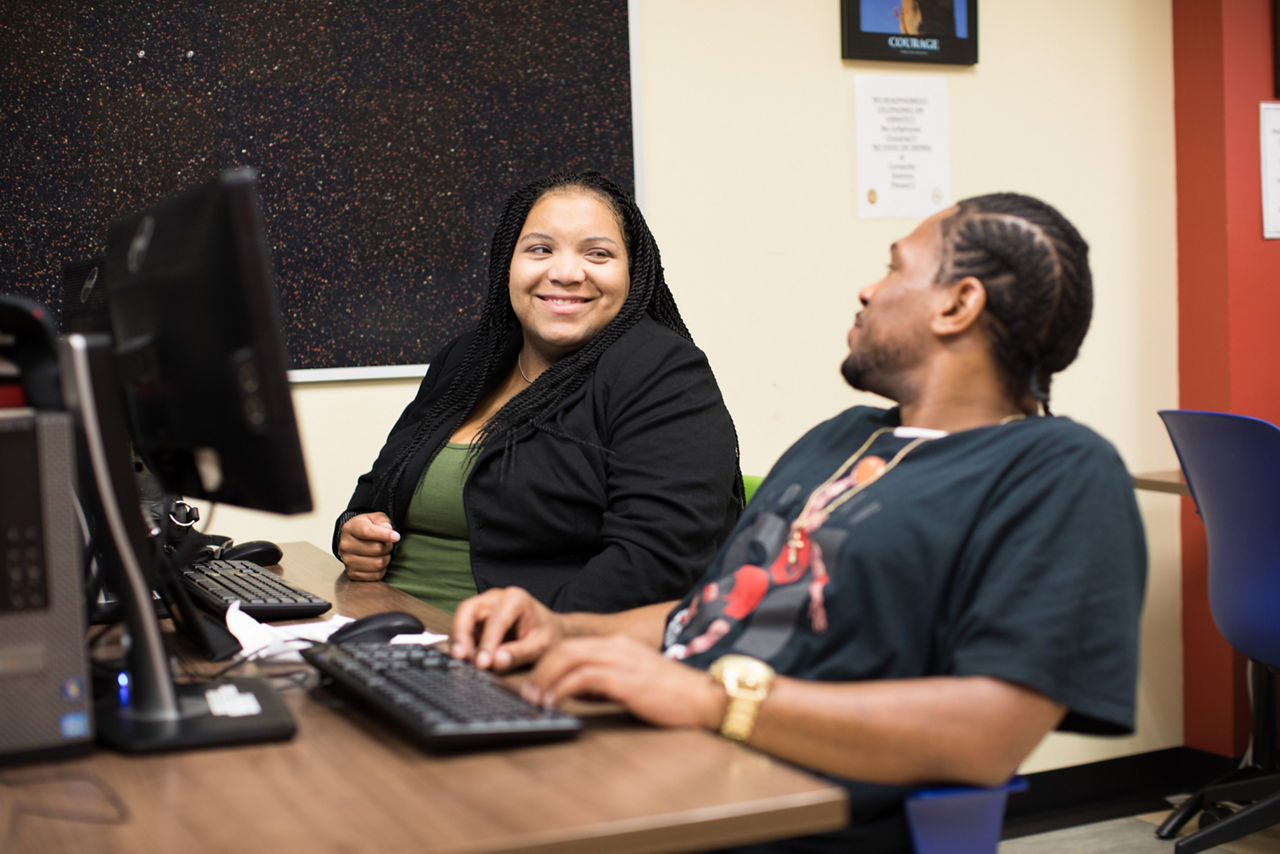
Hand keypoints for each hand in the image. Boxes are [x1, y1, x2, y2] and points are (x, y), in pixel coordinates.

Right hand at [338, 512, 399, 580]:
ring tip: (383, 553)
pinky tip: (378, 561)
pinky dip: (382, 570)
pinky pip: (376, 575)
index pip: (367, 532)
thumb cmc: (365, 528)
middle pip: (376, 549)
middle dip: (388, 547)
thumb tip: (388, 529)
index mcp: (350, 528)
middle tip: (387, 544)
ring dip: (386, 559)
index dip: (384, 535)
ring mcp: (347, 560)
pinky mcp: (352, 573)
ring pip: (378, 564)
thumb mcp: (374, 518)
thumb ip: (381, 520)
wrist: (353, 541)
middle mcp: (346, 545)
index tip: (396, 537)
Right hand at [450, 587, 565, 671]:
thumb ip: (519, 654)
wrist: (551, 630)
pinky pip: (464, 628)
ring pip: (462, 617)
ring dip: (458, 639)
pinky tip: (464, 659)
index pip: (495, 620)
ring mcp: (485, 606)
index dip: (486, 642)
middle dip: (461, 633)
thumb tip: (496, 661)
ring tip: (461, 661)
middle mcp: (496, 597)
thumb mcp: (540, 646)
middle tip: (460, 657)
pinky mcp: (477, 619)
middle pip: (469, 609)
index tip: (482, 663)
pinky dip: (462, 643)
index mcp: (516, 599)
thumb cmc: (548, 635)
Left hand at [523, 635, 724, 730]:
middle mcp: (617, 646)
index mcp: (619, 644)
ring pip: (569, 658)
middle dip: (541, 669)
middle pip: (565, 648)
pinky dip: (562, 689)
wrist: (704, 698)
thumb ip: (605, 681)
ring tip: (535, 700)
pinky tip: (554, 703)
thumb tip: (574, 690)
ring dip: (546, 680)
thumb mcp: (633, 681)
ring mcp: (621, 660)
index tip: (535, 682)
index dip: (548, 662)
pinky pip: (583, 678)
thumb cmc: (672, 695)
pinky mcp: (625, 678)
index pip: (573, 645)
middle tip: (527, 692)